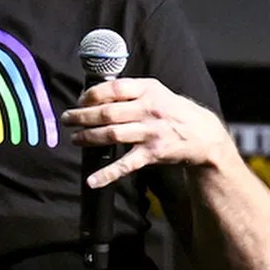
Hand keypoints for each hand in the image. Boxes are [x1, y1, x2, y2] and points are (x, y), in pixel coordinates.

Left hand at [60, 77, 235, 187]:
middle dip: (82, 116)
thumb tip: (94, 94)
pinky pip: (126, 164)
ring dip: (88, 137)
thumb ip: (129, 91)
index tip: (80, 100)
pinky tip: (92, 180)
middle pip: (108, 113)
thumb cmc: (172, 110)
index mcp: (147, 90)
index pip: (113, 88)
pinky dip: (107, 173)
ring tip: (74, 139)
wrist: (203, 134)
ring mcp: (151, 132)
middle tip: (67, 119)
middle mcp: (149, 109)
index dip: (92, 94)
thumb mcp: (155, 92)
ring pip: (112, 135)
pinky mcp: (153, 153)